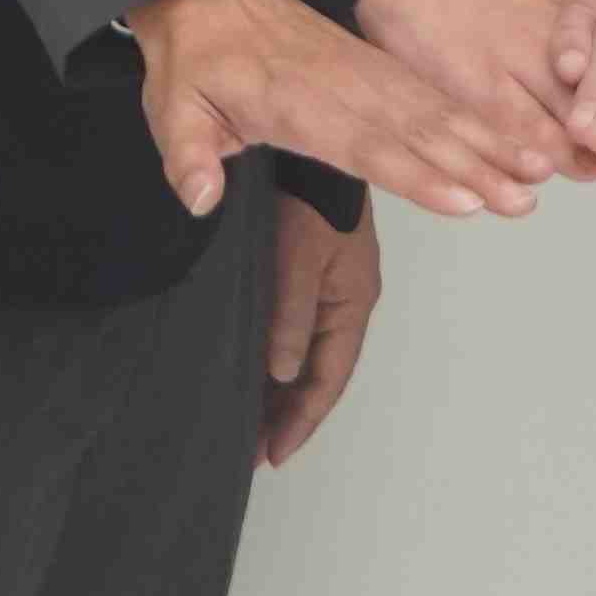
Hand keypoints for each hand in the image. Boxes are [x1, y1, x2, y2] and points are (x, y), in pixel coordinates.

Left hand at [127, 0, 538, 223]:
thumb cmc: (198, 59)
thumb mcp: (173, 108)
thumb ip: (189, 158)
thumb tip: (200, 198)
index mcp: (298, 102)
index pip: (367, 145)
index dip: (418, 176)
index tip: (463, 199)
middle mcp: (345, 88)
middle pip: (421, 132)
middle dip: (477, 168)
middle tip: (523, 200)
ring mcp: (367, 77)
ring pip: (437, 114)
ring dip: (489, 146)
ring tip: (532, 177)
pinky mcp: (377, 73)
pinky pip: (433, 99)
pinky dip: (475, 122)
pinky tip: (506, 144)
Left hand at [261, 199, 384, 465]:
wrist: (303, 141)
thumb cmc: (306, 195)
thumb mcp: (297, 258)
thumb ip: (291, 315)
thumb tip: (283, 373)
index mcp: (351, 302)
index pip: (328, 379)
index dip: (301, 421)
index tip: (272, 454)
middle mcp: (342, 301)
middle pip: (317, 375)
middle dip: (286, 415)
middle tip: (250, 450)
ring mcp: (325, 287)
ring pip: (303, 356)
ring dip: (277, 391)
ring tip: (245, 423)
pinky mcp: (303, 271)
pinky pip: (291, 330)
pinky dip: (272, 358)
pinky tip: (250, 371)